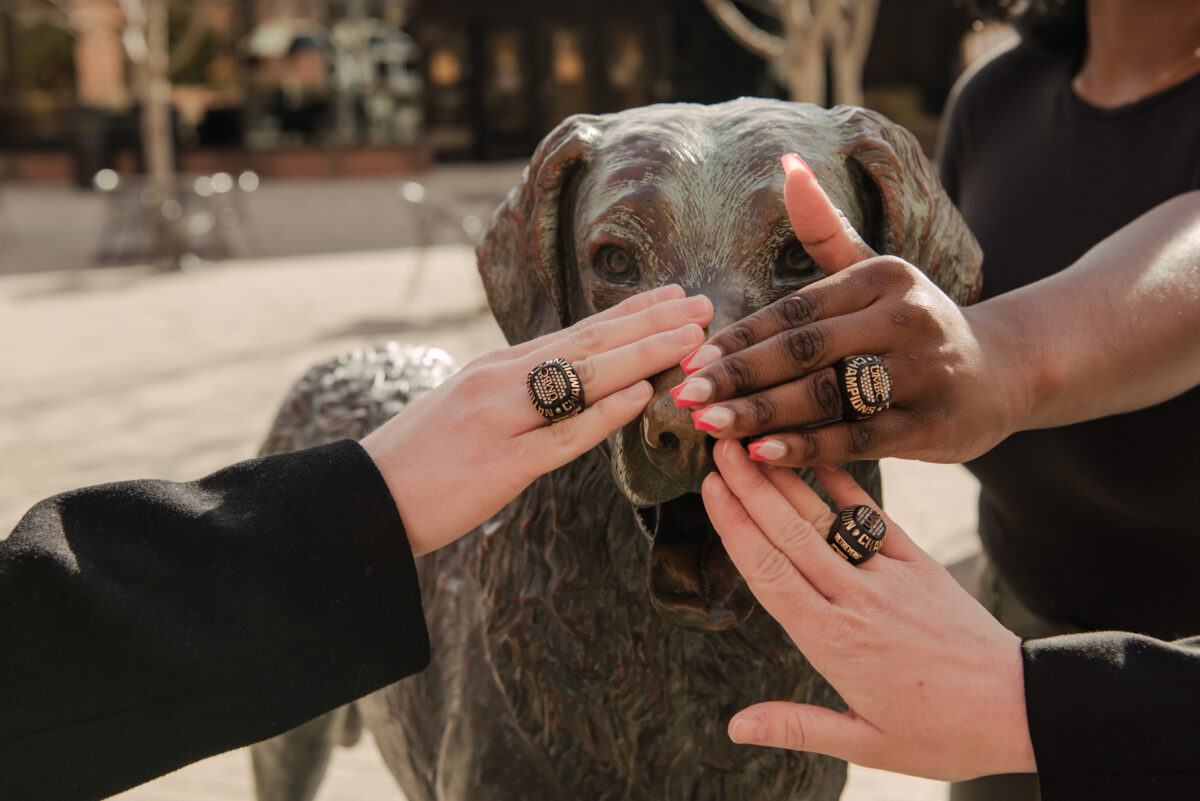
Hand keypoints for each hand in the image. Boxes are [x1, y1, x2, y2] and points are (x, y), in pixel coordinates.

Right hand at [363, 285, 712, 555]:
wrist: (361, 502)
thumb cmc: (420, 463)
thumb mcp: (469, 413)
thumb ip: (517, 397)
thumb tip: (569, 388)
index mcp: (496, 369)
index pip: (576, 333)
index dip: (629, 314)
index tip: (673, 295)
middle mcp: (499, 380)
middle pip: (589, 343)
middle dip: (651, 322)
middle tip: (703, 303)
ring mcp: (499, 418)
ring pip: (583, 377)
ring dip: (642, 352)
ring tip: (691, 337)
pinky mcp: (498, 463)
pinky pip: (561, 435)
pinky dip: (604, 412)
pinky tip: (642, 395)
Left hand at [671, 154, 1026, 464]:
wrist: (1003, 370)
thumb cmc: (914, 322)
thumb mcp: (875, 270)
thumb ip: (824, 230)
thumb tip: (785, 165)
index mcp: (881, 278)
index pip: (794, 310)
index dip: (738, 336)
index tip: (688, 358)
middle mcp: (904, 319)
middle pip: (804, 351)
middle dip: (739, 375)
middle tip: (683, 397)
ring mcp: (922, 373)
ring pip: (827, 395)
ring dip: (763, 413)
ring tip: (710, 427)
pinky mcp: (932, 423)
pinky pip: (859, 438)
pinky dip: (808, 447)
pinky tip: (762, 455)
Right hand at [700, 438, 1033, 780]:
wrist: (1020, 708)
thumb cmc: (941, 734)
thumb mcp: (866, 744)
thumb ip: (797, 727)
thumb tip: (735, 728)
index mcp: (834, 643)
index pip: (769, 573)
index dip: (735, 526)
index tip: (709, 488)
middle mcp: (856, 600)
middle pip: (789, 533)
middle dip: (750, 485)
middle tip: (720, 440)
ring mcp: (889, 576)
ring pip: (825, 518)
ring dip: (786, 479)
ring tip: (757, 441)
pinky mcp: (920, 564)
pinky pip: (874, 517)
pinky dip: (845, 485)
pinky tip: (822, 455)